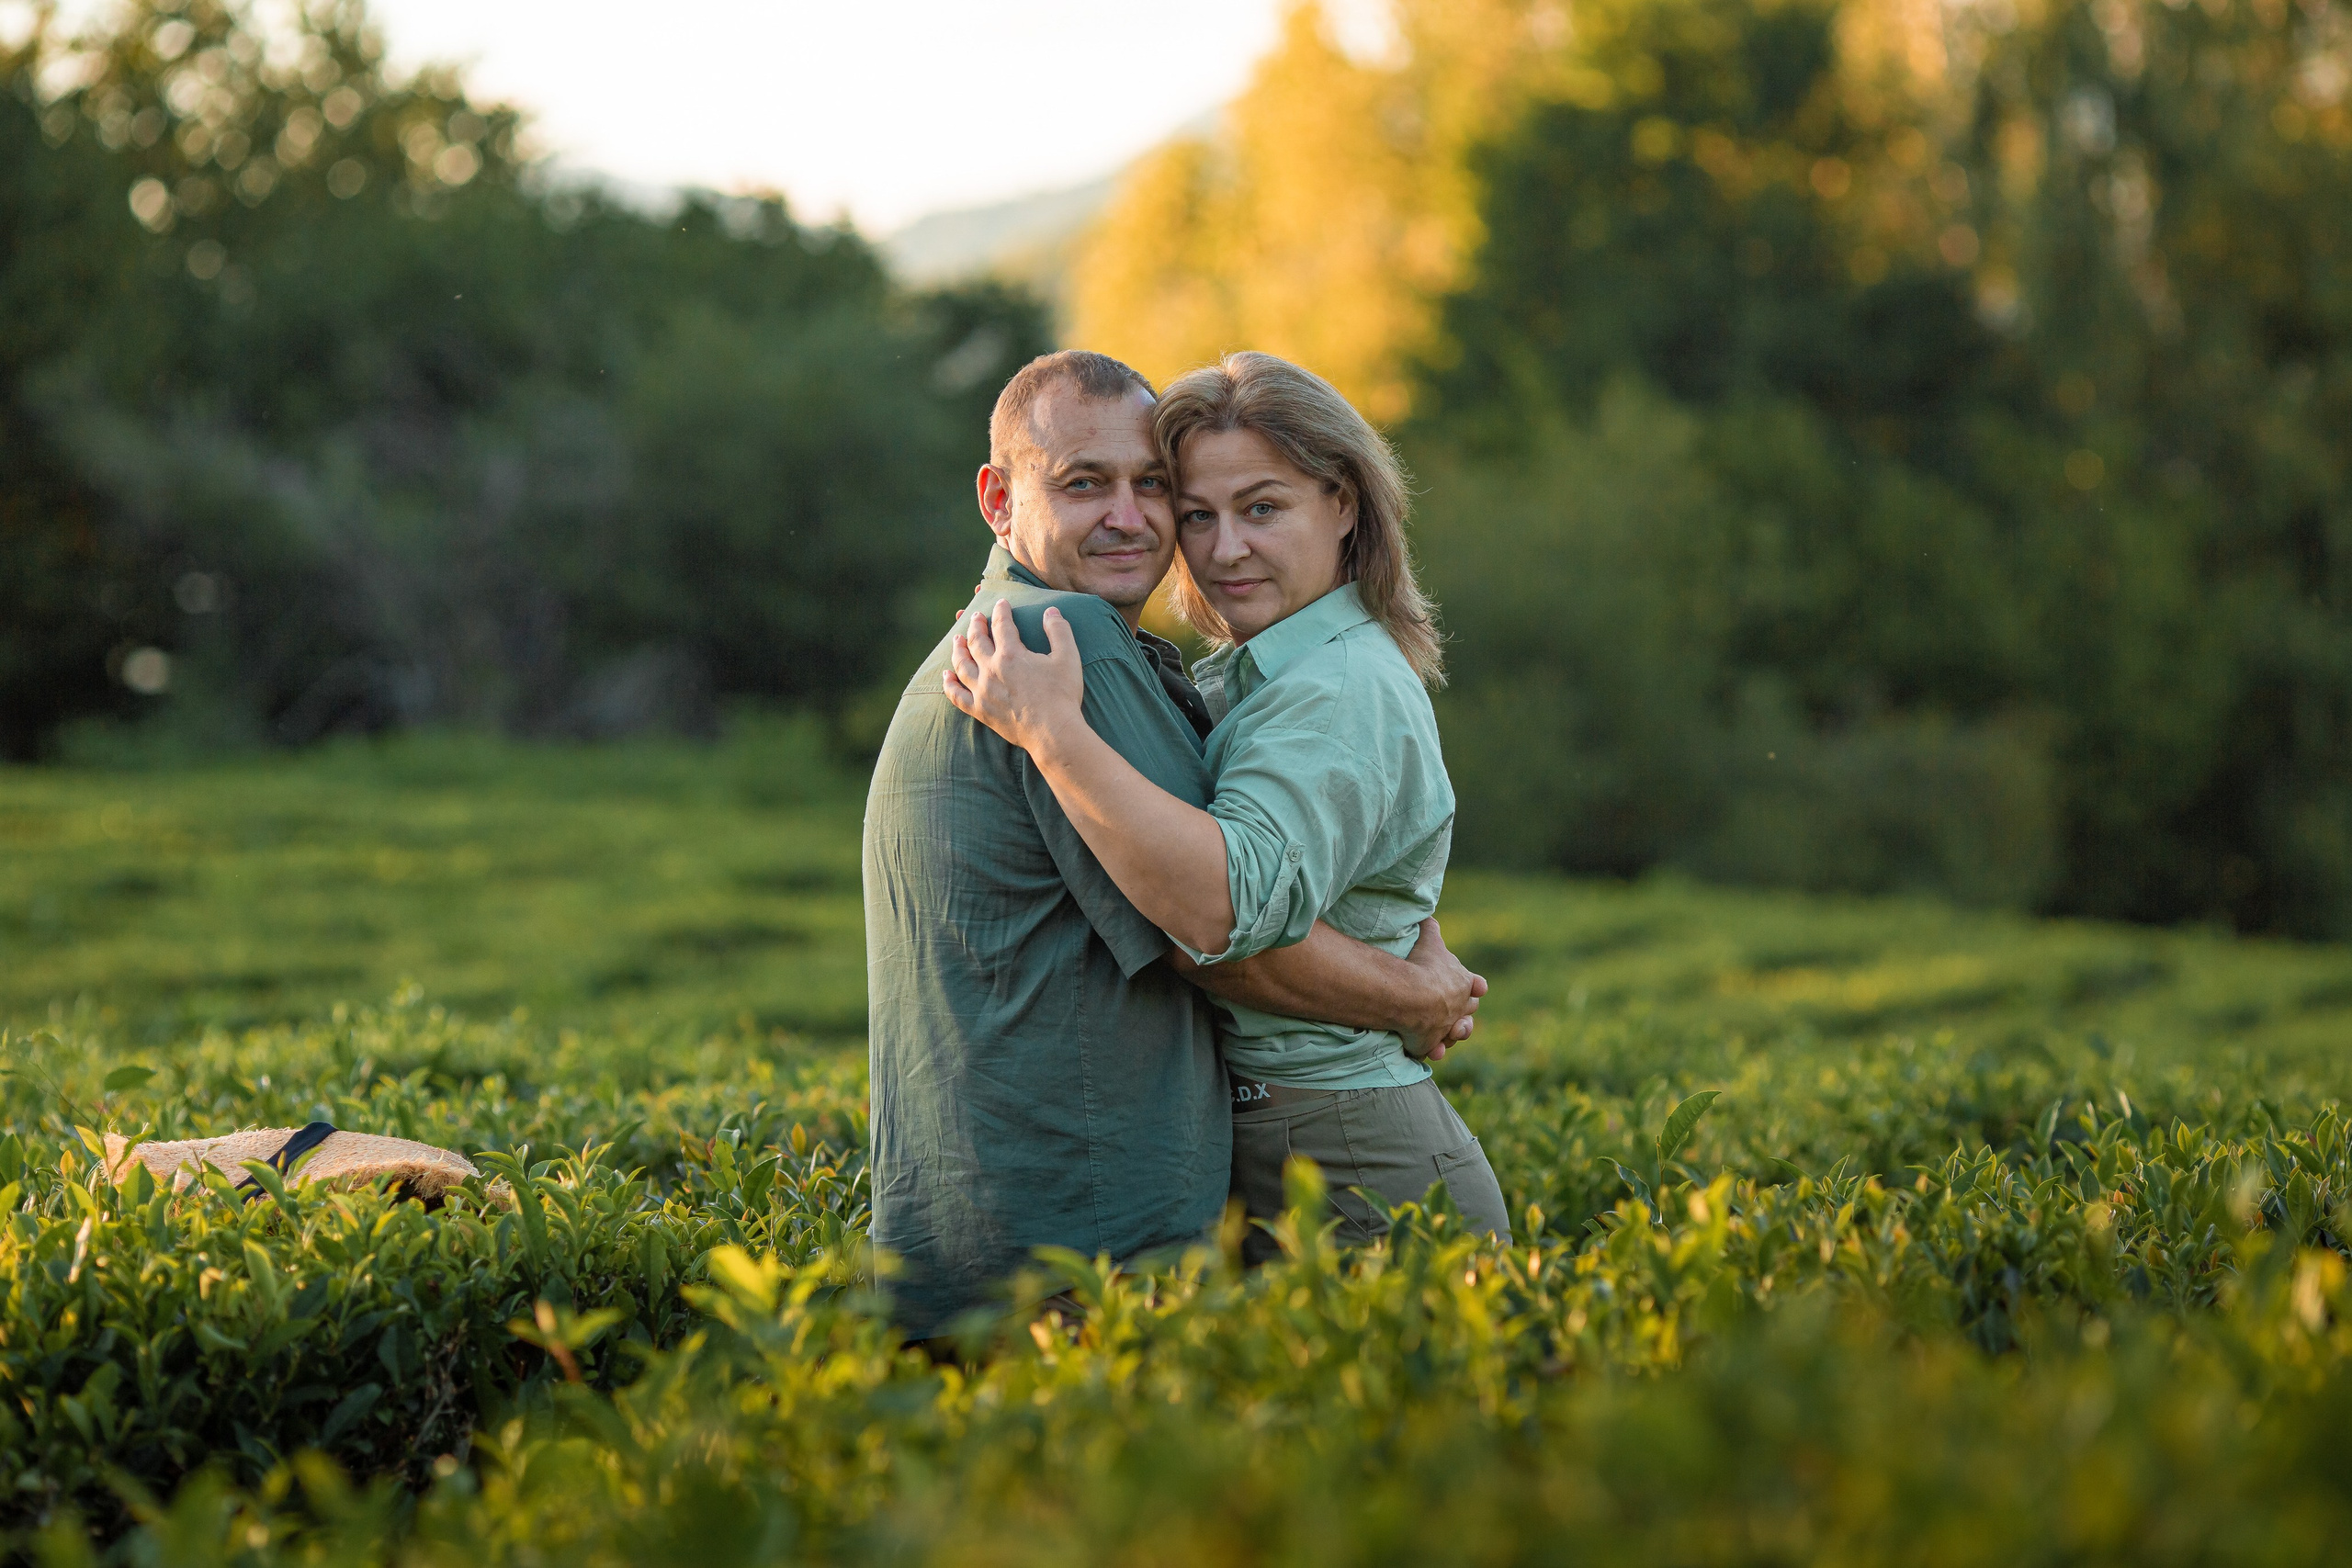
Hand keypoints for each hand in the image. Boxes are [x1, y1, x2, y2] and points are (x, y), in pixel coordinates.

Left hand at [944, 599, 1085, 753]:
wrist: (1053, 733)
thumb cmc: (1062, 696)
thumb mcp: (1068, 658)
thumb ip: (1059, 631)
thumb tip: (1051, 611)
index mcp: (1011, 654)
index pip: (1001, 625)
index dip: (1001, 611)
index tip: (1001, 603)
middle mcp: (991, 670)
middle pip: (976, 641)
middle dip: (975, 625)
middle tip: (976, 616)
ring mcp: (982, 691)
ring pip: (961, 665)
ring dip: (958, 649)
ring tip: (957, 639)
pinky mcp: (980, 710)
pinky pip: (957, 695)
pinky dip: (949, 684)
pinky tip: (946, 676)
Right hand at [1400, 917, 1484, 1061]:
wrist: (1413, 996)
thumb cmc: (1423, 965)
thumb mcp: (1429, 940)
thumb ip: (1430, 928)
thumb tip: (1426, 915)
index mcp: (1464, 982)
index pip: (1477, 986)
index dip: (1474, 987)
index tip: (1476, 987)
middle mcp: (1459, 1007)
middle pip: (1470, 1011)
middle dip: (1465, 1011)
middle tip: (1455, 1009)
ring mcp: (1446, 1027)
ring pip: (1457, 1033)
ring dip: (1453, 1033)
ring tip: (1447, 1032)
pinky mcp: (1428, 1043)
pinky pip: (1433, 1048)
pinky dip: (1433, 1048)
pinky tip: (1431, 1049)